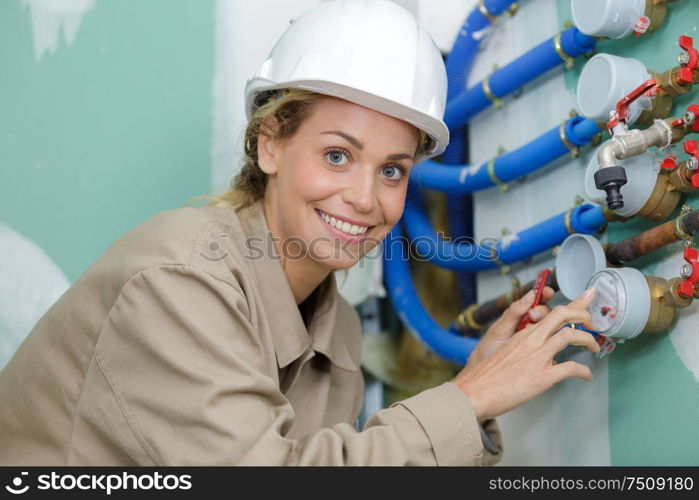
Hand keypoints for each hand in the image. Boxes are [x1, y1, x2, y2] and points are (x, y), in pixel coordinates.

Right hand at [453, 288, 598, 422]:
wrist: (474, 391)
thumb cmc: (485, 375)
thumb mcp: (504, 351)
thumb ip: (523, 346)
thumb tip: (537, 349)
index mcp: (522, 334)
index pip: (550, 312)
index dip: (572, 304)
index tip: (586, 298)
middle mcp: (531, 341)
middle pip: (563, 316)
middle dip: (584, 315)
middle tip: (593, 323)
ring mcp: (537, 357)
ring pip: (570, 337)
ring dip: (588, 340)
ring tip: (594, 346)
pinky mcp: (542, 377)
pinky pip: (571, 368)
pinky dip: (583, 371)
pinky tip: (586, 376)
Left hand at [468, 286, 554, 365]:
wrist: (487, 376)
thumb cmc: (490, 348)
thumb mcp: (499, 329)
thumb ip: (514, 312)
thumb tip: (529, 294)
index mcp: (521, 316)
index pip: (537, 301)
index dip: (544, 295)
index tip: (547, 291)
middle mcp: (532, 326)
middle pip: (548, 313)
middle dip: (543, 311)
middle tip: (532, 316)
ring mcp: (537, 340)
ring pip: (552, 328)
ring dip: (548, 326)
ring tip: (530, 330)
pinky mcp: (542, 354)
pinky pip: (552, 346)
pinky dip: (553, 345)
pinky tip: (547, 345)